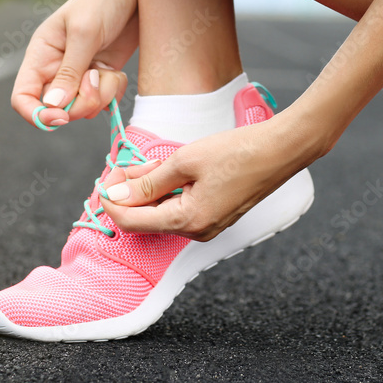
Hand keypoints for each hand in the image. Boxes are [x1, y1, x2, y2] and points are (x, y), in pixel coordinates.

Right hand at [11, 0, 136, 127]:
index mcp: (41, 55)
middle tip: (95, 81)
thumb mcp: (84, 33)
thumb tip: (53, 106)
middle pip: (57, 109)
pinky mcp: (102, 76)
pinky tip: (117, 73)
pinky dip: (113, 93)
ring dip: (100, 96)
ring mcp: (81, 75)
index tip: (60, 118)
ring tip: (108, 71)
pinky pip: (104, 102)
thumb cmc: (103, 0)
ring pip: (84, 108)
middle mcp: (57, 69)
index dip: (37, 114)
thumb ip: (69, 71)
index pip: (23, 96)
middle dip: (79, 104)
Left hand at [100, 112, 319, 240]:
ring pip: (162, 214)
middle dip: (129, 195)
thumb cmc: (237, 152)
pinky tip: (166, 172)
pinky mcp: (216, 216)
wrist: (280, 151)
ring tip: (147, 164)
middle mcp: (198, 232)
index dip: (111, 203)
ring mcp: (209, 226)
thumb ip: (147, 180)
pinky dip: (166, 193)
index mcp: (188, 221)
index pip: (133, 222)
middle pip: (147, 220)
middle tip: (123, 166)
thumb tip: (115, 195)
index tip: (102, 181)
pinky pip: (180, 210)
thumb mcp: (185, 160)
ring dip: (148, 192)